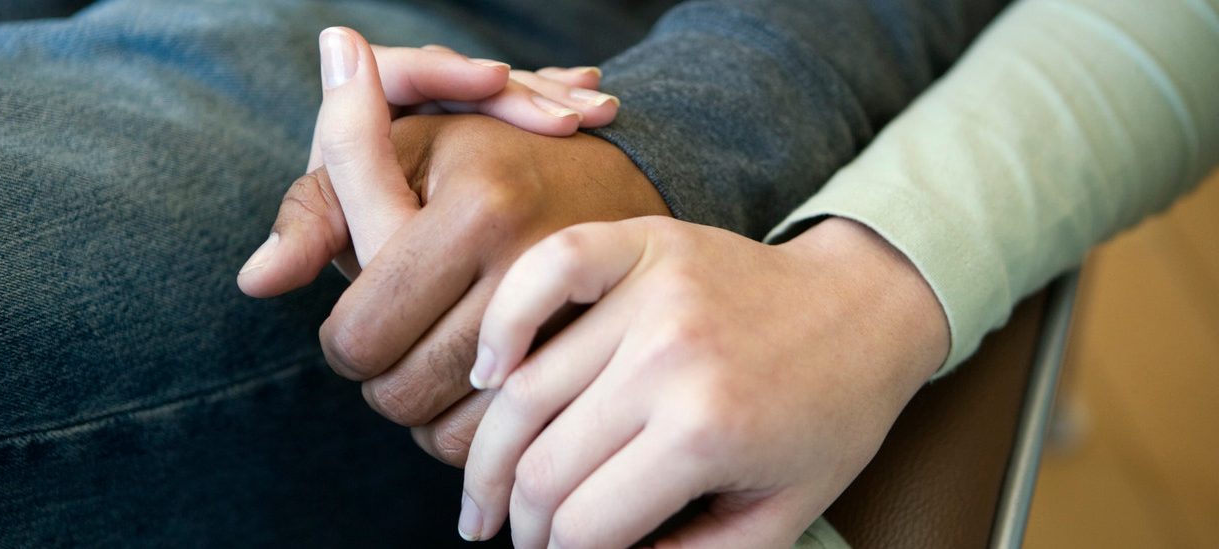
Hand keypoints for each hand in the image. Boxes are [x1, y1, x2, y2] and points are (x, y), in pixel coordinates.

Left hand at [237, 27, 668, 464]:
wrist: (623, 179)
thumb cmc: (490, 161)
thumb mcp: (408, 152)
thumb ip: (320, 206)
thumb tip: (255, 280)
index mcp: (479, 211)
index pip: (359, 336)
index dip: (343, 340)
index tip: (362, 321)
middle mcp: (535, 270)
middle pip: (401, 393)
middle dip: (384, 380)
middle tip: (403, 345)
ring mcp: (578, 330)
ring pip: (450, 435)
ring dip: (428, 414)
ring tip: (439, 366)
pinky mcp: (601, 371)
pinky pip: (504, 445)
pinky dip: (475, 436)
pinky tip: (478, 391)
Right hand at [459, 217, 948, 546]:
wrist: (867, 309)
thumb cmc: (825, 418)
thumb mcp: (778, 515)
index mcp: (706, 434)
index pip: (583, 524)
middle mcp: (668, 360)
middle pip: (542, 466)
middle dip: (517, 522)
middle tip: (513, 537)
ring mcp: (649, 294)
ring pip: (524, 389)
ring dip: (489, 453)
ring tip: (484, 489)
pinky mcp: (642, 245)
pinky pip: (545, 272)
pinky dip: (504, 320)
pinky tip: (489, 371)